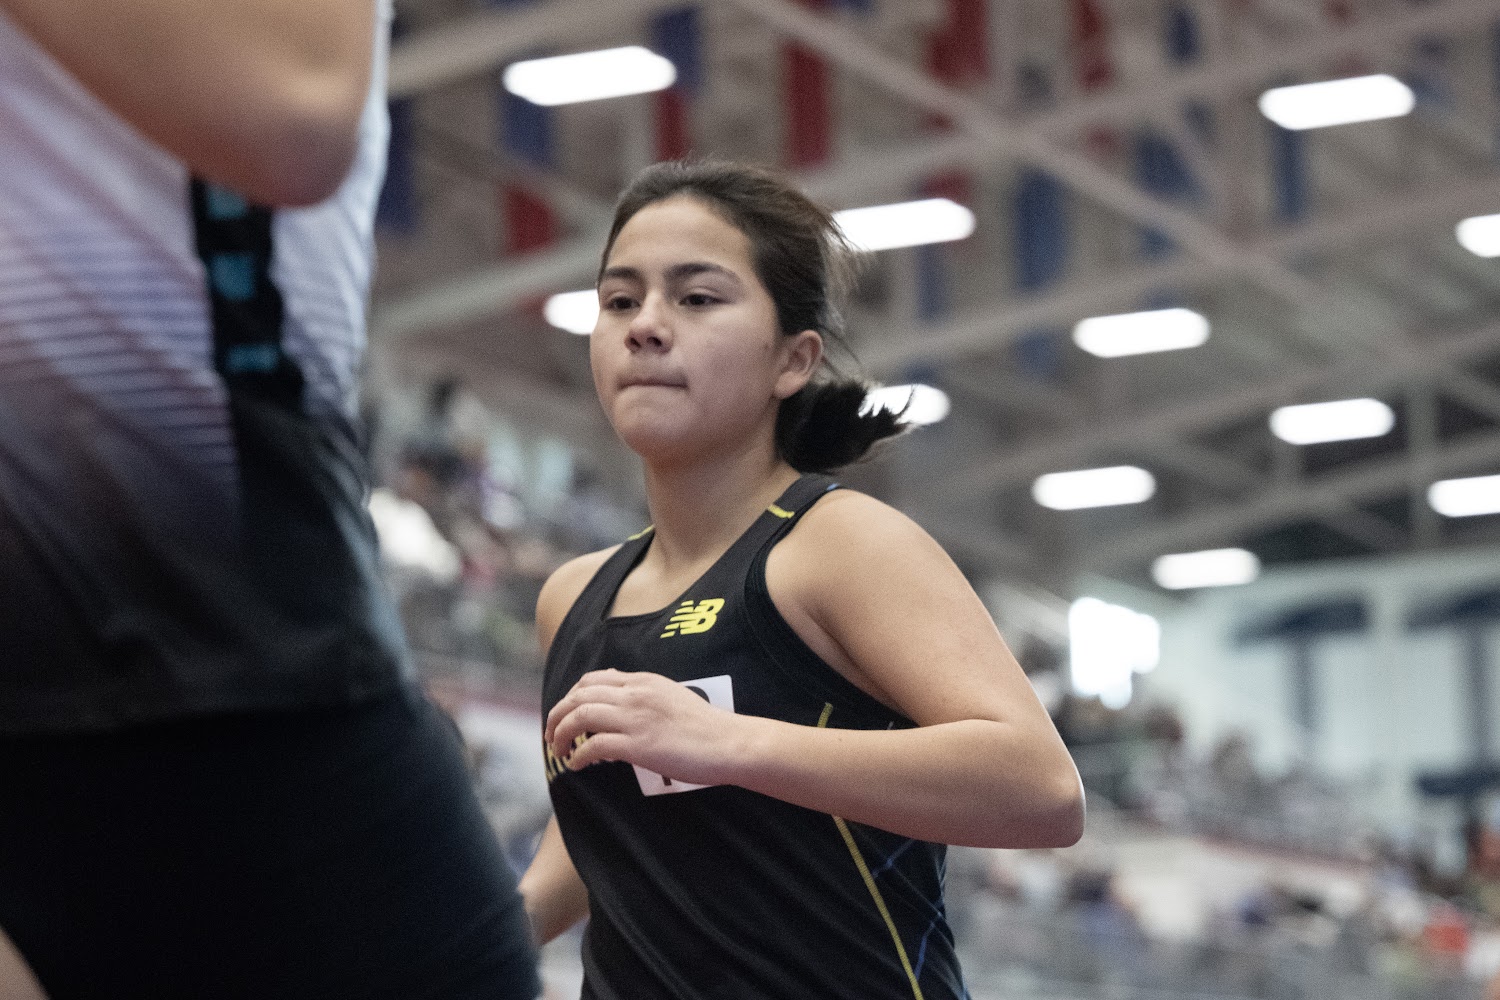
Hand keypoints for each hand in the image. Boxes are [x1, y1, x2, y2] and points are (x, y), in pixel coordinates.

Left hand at [545, 670, 745, 785]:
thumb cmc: (705, 727)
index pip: (593, 680)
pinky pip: (594, 746)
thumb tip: (619, 694)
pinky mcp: (640, 745)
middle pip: (579, 695)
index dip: (571, 697)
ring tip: (558, 751)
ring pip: (580, 716)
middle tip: (551, 736)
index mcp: (644, 681)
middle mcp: (636, 694)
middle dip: (557, 715)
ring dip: (561, 734)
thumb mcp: (672, 696)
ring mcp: (637, 718)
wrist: (730, 743)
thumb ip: (645, 693)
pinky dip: (578, 755)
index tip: (566, 716)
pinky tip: (577, 766)